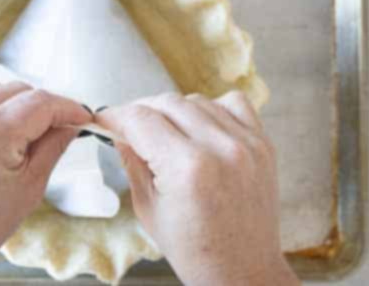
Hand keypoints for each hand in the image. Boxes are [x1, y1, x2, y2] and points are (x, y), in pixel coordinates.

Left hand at [0, 73, 90, 285]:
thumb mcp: (31, 186)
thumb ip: (56, 143)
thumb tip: (74, 119)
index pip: (42, 102)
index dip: (67, 107)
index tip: (79, 115)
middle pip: (18, 89)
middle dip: (37, 110)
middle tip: (42, 134)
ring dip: (7, 104)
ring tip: (6, 135)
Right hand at [98, 92, 298, 285]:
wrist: (244, 269)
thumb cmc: (194, 251)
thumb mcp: (150, 211)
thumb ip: (134, 163)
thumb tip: (120, 131)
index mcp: (187, 168)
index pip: (142, 120)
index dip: (118, 116)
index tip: (106, 119)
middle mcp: (220, 147)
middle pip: (169, 103)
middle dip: (143, 111)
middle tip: (130, 126)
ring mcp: (246, 141)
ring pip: (199, 100)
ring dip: (176, 111)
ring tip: (165, 133)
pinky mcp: (263, 142)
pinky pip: (233, 103)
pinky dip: (213, 108)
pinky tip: (202, 129)